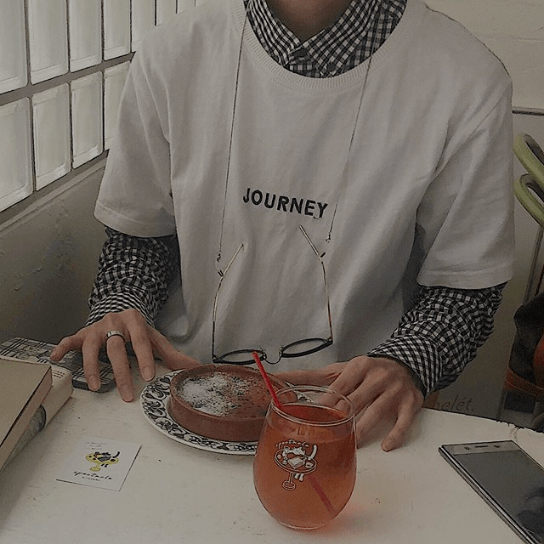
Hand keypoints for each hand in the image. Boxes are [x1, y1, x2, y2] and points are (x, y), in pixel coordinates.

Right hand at [50, 309, 199, 401]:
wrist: (120, 309)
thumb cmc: (138, 329)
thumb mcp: (155, 338)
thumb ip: (172, 354)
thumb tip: (194, 367)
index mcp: (135, 322)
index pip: (141, 342)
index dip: (144, 359)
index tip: (147, 377)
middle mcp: (115, 323)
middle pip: (116, 348)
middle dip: (121, 372)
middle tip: (125, 394)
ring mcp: (97, 327)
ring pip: (92, 346)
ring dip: (93, 367)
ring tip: (96, 386)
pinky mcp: (83, 333)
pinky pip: (71, 339)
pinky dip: (62, 347)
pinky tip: (56, 357)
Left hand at [274, 356, 423, 451]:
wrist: (405, 363)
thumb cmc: (367, 370)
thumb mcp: (340, 368)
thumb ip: (311, 375)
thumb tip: (280, 378)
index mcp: (358, 367)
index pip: (339, 387)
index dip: (327, 403)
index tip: (314, 416)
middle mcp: (377, 377)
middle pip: (356, 400)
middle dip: (342, 418)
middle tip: (328, 434)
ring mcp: (395, 390)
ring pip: (377, 412)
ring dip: (363, 430)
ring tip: (351, 444)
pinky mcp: (410, 404)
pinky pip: (403, 421)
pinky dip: (395, 435)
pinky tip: (386, 445)